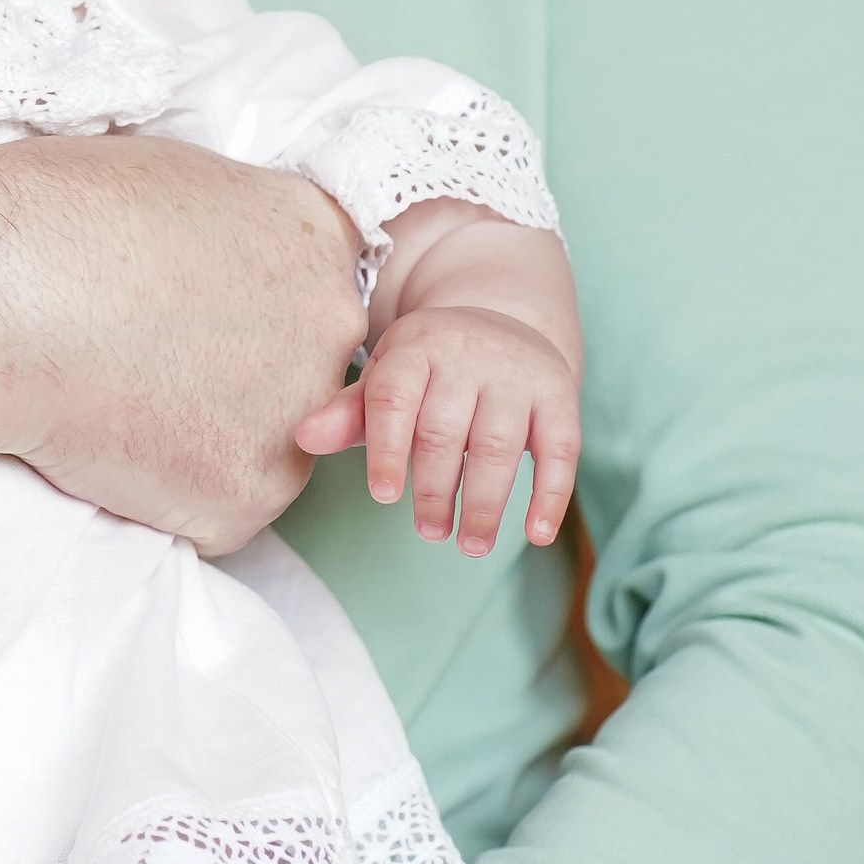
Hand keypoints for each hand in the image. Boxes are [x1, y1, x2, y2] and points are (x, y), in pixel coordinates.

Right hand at [0, 132, 366, 551]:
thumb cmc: (51, 219)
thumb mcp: (166, 180)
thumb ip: (224, 226)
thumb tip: (212, 258)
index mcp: (312, 235)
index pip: (307, 288)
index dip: (241, 308)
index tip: (183, 313)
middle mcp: (330, 324)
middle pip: (299, 370)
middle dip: (236, 378)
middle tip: (145, 366)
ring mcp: (296, 417)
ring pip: (259, 447)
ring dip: (201, 443)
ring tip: (114, 402)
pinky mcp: (245, 498)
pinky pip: (210, 511)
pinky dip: (161, 497)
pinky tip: (104, 448)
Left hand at [297, 306, 580, 553]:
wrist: (502, 320)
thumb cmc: (428, 368)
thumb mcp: (386, 378)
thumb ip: (348, 413)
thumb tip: (303, 438)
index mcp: (415, 347)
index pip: (393, 398)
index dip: (386, 450)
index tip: (383, 496)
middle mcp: (468, 354)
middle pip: (443, 431)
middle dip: (433, 489)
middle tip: (428, 531)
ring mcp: (517, 374)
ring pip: (497, 445)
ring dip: (483, 503)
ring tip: (469, 544)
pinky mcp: (559, 395)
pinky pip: (560, 449)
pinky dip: (550, 495)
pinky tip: (536, 535)